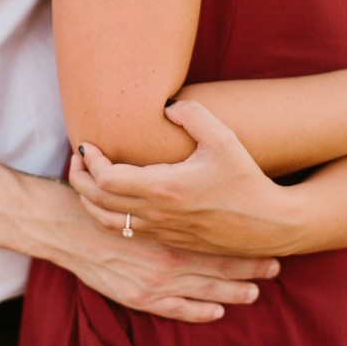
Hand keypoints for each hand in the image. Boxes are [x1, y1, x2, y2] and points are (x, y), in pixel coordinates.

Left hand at [70, 99, 299, 256]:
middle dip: (80, 178)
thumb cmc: (246, 179)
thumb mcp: (223, 139)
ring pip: (106, 221)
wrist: (268, 225)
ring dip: (89, 200)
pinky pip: (124, 230)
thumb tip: (166, 105)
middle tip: (78, 157)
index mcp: (163, 188)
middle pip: (97, 201)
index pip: (106, 178)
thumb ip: (193, 114)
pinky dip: (108, 213)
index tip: (86, 144)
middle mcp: (156, 213)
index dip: (89, 161)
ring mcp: (160, 230)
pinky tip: (114, 197)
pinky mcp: (167, 239)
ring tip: (88, 178)